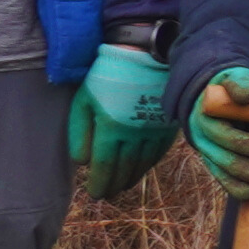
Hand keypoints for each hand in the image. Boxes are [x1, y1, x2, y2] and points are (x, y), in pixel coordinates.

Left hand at [68, 41, 177, 195]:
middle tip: (106, 195)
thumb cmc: (107, 74)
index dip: (99, 182)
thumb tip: (83, 161)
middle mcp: (134, 133)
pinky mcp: (167, 124)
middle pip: (123, 168)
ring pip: (142, 163)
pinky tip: (139, 170)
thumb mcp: (84, 99)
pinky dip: (147, 165)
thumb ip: (80, 131)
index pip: (104, 164)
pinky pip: (158, 152)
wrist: (145, 53)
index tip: (94, 194)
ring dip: (130, 178)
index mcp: (111, 127)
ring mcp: (154, 129)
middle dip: (113, 184)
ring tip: (120, 187)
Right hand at [182, 65, 248, 195]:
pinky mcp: (215, 161)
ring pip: (221, 171)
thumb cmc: (231, 87)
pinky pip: (222, 178)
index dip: (244, 144)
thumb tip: (246, 96)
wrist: (219, 98)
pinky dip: (235, 188)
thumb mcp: (235, 77)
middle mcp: (202, 136)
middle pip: (221, 157)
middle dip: (246, 167)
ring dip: (242, 180)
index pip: (222, 135)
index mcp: (205, 116)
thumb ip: (241, 82)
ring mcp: (207, 151)